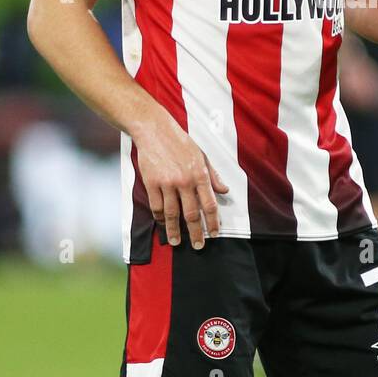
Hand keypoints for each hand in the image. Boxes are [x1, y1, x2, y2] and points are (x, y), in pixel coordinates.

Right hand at [132, 113, 227, 249]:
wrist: (155, 130)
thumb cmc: (180, 142)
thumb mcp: (202, 155)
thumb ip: (213, 175)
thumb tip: (225, 190)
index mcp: (200, 174)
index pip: (210, 204)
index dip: (213, 222)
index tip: (215, 233)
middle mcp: (185, 181)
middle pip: (192, 214)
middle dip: (196, 233)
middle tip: (198, 246)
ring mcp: (167, 183)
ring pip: (172, 214)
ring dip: (175, 231)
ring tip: (177, 242)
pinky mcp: (152, 183)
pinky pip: (157, 207)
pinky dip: (160, 219)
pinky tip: (163, 225)